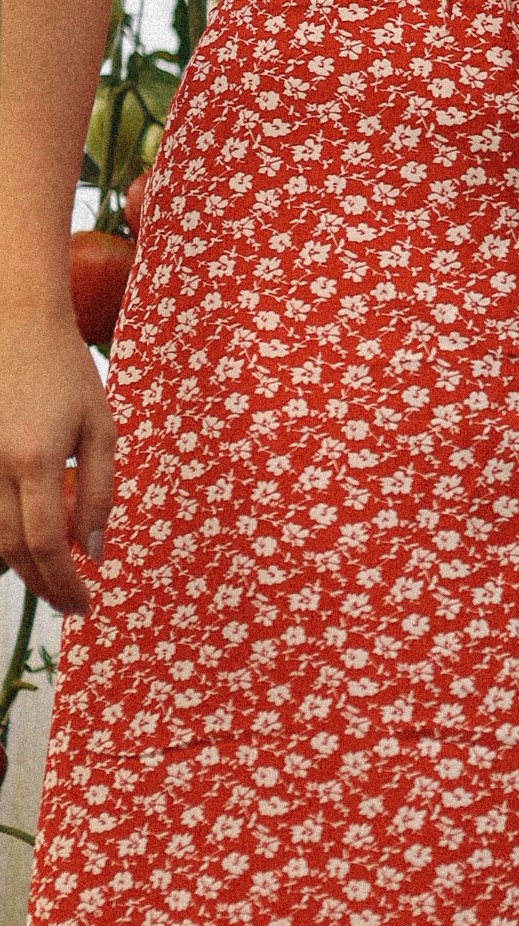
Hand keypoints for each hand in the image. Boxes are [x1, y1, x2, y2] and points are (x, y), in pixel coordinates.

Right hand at [0, 311, 116, 616]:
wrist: (16, 321)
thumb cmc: (67, 372)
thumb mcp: (101, 429)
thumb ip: (100, 493)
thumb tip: (95, 552)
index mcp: (36, 459)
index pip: (48, 544)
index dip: (66, 583)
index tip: (85, 605)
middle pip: (12, 549)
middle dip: (43, 584)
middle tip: (70, 604)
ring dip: (20, 567)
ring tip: (52, 582)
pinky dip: (0, 537)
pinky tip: (25, 544)